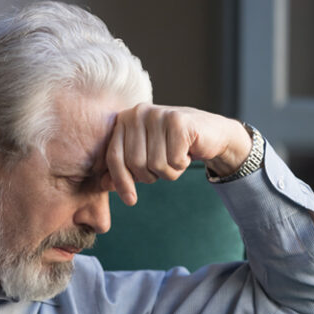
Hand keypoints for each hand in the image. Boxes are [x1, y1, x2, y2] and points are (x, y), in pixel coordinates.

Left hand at [103, 103, 251, 205]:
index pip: (114, 156)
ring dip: (170, 171)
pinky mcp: (179, 121)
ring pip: (156, 164)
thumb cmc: (172, 147)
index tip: (130, 201)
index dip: (121, 181)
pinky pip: (174, 160)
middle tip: (165, 166)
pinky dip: (182, 164)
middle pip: (136, 163)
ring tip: (177, 157)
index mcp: (124, 120)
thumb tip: (103, 185)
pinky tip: (188, 152)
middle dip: (152, 175)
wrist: (210, 134)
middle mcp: (138, 112)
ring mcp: (159, 114)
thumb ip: (123, 169)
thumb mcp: (144, 158)